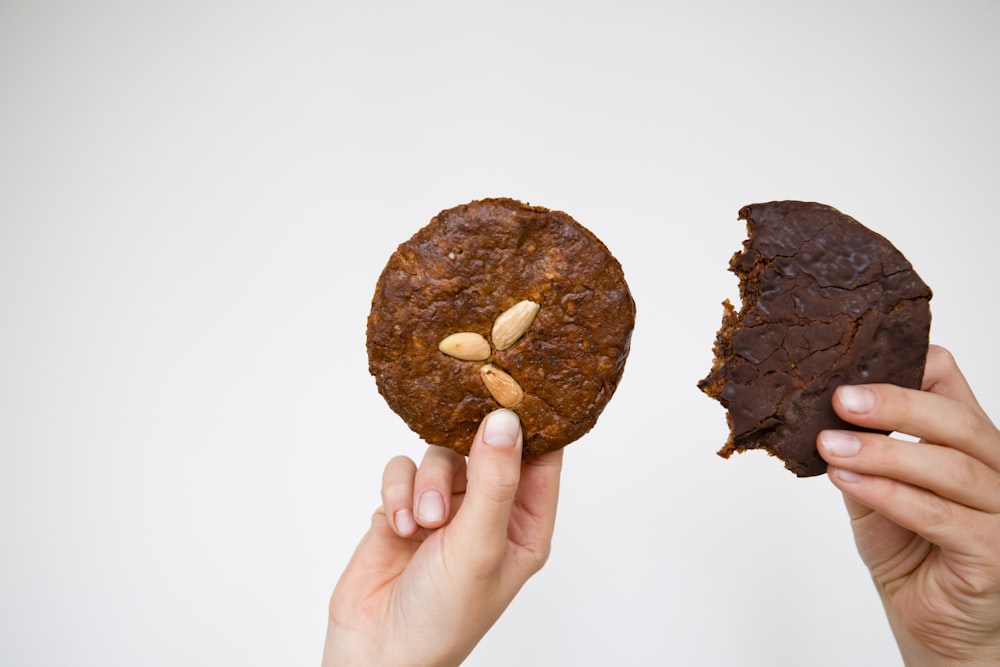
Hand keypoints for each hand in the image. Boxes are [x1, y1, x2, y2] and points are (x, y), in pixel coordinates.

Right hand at [322, 408, 563, 666]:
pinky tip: (397, 526)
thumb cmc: (444, 617)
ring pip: (439, 454)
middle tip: (458, 443)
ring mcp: (445, 508)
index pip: (542, 457)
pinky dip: (397, 491)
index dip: (531, 422)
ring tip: (422, 522)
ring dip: (426, 483)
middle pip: (484, 445)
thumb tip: (506, 420)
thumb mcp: (479, 545)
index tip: (514, 386)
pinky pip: (402, 470)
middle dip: (465, 449)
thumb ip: (494, 480)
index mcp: (525, 523)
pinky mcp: (404, 506)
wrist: (377, 652)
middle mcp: (487, 510)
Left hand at [818, 345, 999, 665]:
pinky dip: (891, 495)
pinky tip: (850, 481)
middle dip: (896, 404)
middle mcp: (996, 468)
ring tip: (830, 445)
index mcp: (968, 440)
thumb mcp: (873, 486)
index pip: (951, 383)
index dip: (911, 366)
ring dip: (883, 453)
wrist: (931, 622)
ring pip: (950, 467)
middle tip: (841, 399)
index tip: (854, 367)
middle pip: (956, 421)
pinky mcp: (994, 552)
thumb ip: (860, 451)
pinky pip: (941, 516)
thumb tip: (817, 412)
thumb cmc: (908, 550)